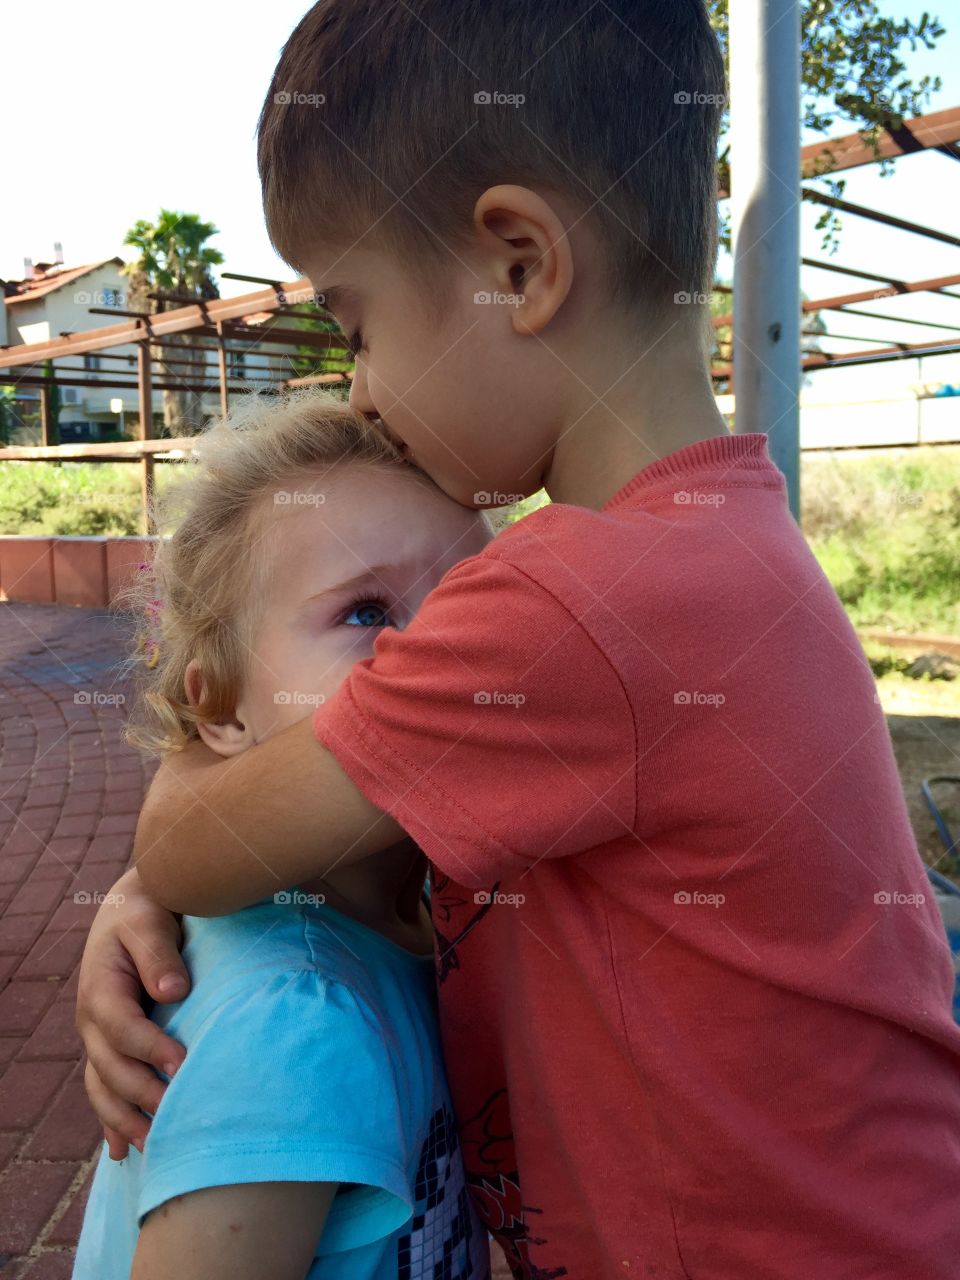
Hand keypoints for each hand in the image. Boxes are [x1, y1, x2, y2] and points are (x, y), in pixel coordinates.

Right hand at [76, 867, 189, 1158]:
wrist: (133, 906)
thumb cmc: (147, 909)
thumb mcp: (150, 920)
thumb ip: (159, 953)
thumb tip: (174, 990)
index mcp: (101, 988)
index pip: (123, 1028)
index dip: (151, 1049)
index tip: (183, 1065)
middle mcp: (93, 1020)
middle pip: (111, 1067)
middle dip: (141, 1094)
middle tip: (175, 1116)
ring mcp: (98, 1037)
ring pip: (104, 1087)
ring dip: (125, 1119)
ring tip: (154, 1147)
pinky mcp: (109, 1046)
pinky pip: (104, 1088)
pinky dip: (112, 1120)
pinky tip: (124, 1152)